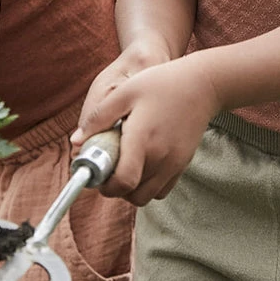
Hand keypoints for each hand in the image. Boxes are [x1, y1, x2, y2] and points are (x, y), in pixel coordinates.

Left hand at [72, 54, 220, 205]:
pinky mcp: (183, 164)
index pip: (122, 182)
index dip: (104, 185)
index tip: (97, 172)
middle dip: (115, 188)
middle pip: (132, 195)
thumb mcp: (125, 92)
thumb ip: (98, 118)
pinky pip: (161, 190)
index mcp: (143, 140)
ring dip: (131, 189)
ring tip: (125, 165)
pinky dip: (148, 186)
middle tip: (108, 168)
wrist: (203, 84)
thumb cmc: (161, 83)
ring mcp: (174, 164)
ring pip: (146, 197)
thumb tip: (75, 142)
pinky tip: (142, 164)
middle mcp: (160, 158)